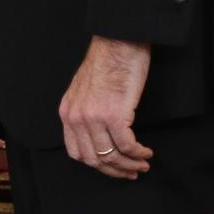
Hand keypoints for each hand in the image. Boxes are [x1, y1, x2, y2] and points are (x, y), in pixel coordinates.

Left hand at [58, 37, 152, 178]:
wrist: (117, 42)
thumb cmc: (107, 61)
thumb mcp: (84, 90)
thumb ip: (85, 112)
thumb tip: (98, 134)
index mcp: (67, 112)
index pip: (77, 152)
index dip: (97, 165)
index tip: (113, 168)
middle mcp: (76, 118)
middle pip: (94, 159)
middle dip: (115, 170)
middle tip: (131, 172)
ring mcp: (93, 118)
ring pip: (111, 156)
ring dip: (129, 165)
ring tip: (142, 164)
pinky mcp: (114, 115)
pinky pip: (127, 146)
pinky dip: (138, 153)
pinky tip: (146, 152)